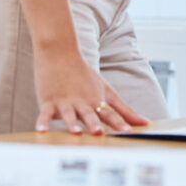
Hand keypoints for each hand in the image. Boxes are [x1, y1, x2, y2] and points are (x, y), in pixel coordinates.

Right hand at [33, 45, 150, 134]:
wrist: (60, 53)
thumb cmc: (84, 76)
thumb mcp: (106, 91)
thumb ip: (124, 110)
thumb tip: (144, 122)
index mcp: (97, 101)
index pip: (110, 114)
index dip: (119, 123)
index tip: (128, 133)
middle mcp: (82, 102)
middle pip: (90, 114)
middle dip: (94, 123)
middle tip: (99, 132)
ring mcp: (65, 102)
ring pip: (69, 114)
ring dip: (72, 123)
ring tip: (75, 132)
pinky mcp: (48, 101)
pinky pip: (45, 114)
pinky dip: (42, 122)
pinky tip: (41, 131)